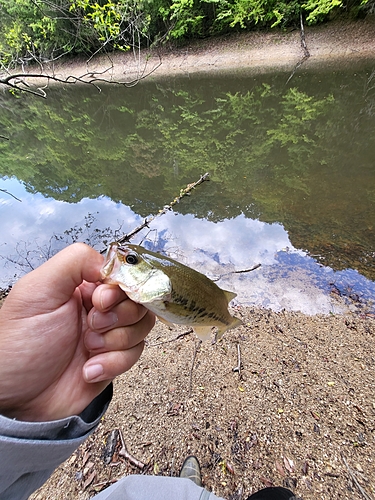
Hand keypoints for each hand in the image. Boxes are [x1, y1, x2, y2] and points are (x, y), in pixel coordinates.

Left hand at [0, 243, 154, 421]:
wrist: (14, 395)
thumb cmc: (18, 343)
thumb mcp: (39, 289)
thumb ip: (75, 261)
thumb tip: (112, 263)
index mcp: (83, 288)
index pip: (123, 277)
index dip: (119, 290)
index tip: (99, 301)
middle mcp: (99, 310)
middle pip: (138, 302)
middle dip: (117, 317)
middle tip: (91, 325)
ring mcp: (107, 336)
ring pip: (141, 328)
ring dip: (115, 341)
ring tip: (87, 347)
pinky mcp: (113, 362)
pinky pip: (134, 356)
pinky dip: (112, 364)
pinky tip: (88, 368)